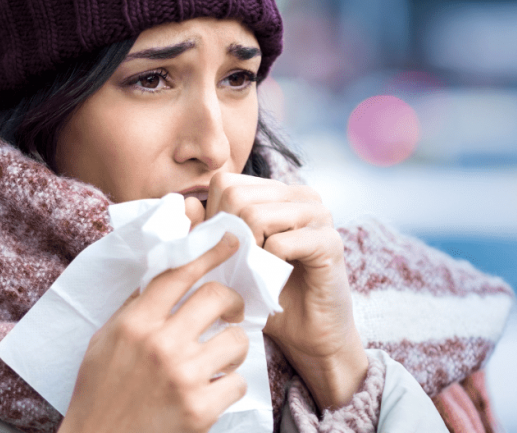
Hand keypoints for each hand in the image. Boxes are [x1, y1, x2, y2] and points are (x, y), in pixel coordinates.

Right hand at [58, 233, 248, 432]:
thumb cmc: (99, 392)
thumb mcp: (105, 341)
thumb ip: (135, 309)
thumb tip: (164, 275)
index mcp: (134, 324)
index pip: (178, 274)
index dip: (208, 252)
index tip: (230, 241)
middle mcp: (160, 345)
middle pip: (216, 298)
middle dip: (231, 302)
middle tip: (230, 312)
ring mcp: (183, 377)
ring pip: (236, 340)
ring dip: (232, 348)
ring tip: (218, 359)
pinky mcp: (201, 410)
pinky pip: (238, 382)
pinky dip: (229, 386)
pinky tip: (212, 391)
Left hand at [193, 172, 367, 410]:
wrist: (308, 333)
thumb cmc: (265, 293)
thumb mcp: (228, 259)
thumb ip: (206, 231)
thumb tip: (187, 203)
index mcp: (276, 192)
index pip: (226, 183)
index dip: (215, 218)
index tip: (226, 250)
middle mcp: (300, 194)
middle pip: (237, 196)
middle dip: (228, 237)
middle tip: (242, 265)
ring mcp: (318, 214)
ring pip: (255, 215)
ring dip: (247, 253)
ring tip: (258, 272)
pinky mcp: (330, 241)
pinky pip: (279, 243)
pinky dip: (267, 267)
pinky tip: (276, 279)